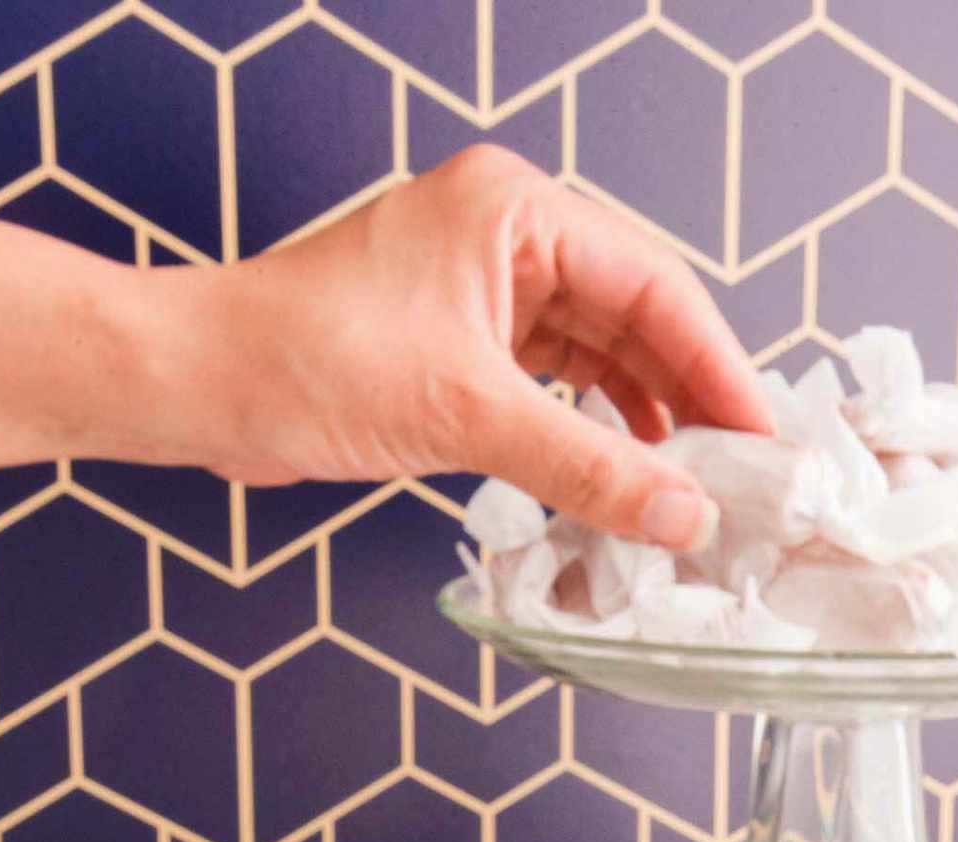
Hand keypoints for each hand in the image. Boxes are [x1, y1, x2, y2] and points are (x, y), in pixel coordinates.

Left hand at [199, 146, 773, 549]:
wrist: (196, 388)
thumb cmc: (300, 363)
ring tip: (690, 488)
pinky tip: (623, 474)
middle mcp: (506, 235)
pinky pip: (553, 381)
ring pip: (598, 352)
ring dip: (643, 419)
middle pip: (636, 316)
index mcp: (514, 209)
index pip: (655, 283)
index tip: (761, 440)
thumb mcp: (464, 417)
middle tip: (741, 475)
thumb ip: (586, 466)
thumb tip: (684, 515)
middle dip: (689, 396)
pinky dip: (590, 428)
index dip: (718, 367)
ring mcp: (481, 288)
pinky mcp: (458, 342)